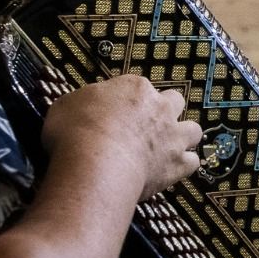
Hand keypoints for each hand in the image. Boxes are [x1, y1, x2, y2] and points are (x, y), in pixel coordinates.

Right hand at [43, 76, 202, 200]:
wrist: (95, 164)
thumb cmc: (76, 133)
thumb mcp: (66, 106)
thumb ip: (81, 103)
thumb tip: (82, 108)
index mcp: (134, 88)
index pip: (139, 87)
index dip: (130, 100)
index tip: (119, 111)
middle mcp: (159, 108)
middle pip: (175, 101)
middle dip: (166, 111)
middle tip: (148, 125)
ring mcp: (172, 136)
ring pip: (193, 129)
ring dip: (184, 137)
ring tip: (168, 147)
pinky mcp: (177, 164)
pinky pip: (192, 162)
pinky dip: (184, 166)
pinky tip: (172, 170)